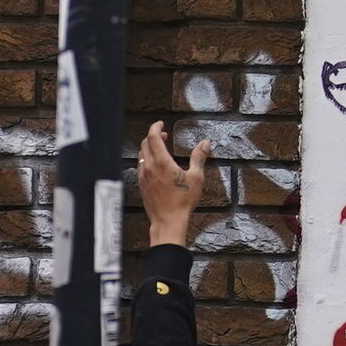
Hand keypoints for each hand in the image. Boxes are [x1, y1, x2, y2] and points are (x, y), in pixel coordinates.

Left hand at [138, 121, 210, 246]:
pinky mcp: (142, 186)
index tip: (161, 124)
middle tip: (164, 135)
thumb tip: (205, 143)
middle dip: (153, 136)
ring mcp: (143, 177)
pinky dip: (147, 160)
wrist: (168, 222)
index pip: (152, 137)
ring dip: (149, 148)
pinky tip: (156, 166)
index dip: (155, 127)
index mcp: (161, 162)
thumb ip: (199, 157)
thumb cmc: (183, 201)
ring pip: (141, 155)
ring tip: (160, 149)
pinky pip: (140, 167)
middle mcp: (149, 167)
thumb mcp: (196, 177)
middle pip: (145, 144)